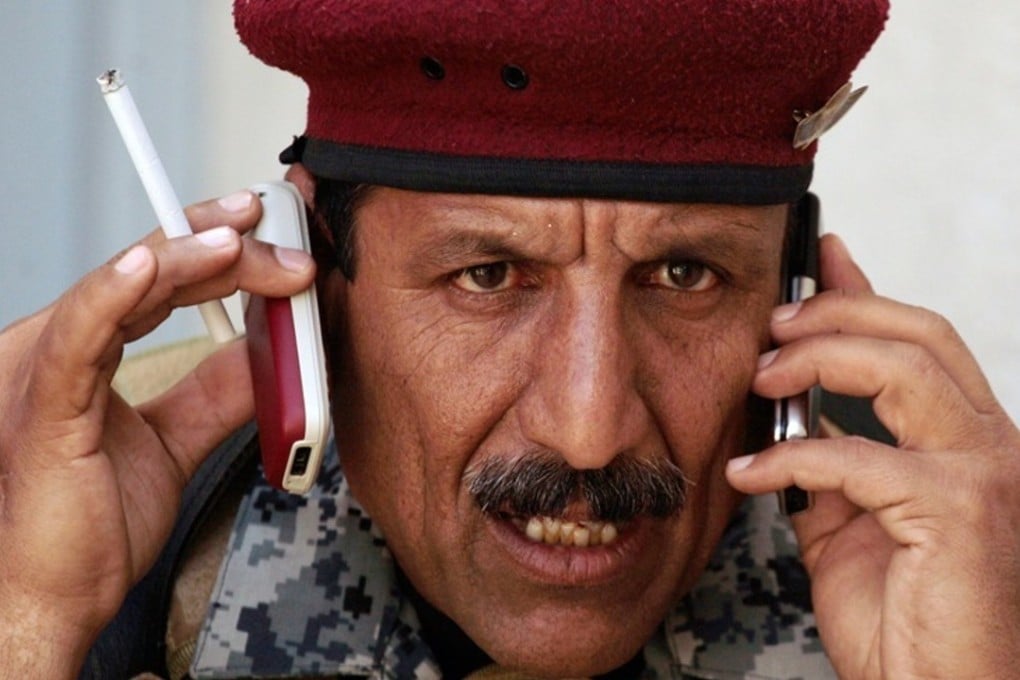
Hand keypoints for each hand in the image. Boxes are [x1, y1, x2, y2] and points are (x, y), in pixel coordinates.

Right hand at [0, 191, 314, 675]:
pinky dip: (114, 295)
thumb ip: (214, 395)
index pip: (158, 281)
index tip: (275, 245)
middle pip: (148, 271)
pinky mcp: (45, 406)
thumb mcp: (175, 442)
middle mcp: (64, 349)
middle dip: (221, 247)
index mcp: (88, 352)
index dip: (217, 254)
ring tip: (240, 240)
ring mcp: (48, 370)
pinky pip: (79, 338)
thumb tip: (268, 356)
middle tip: (282, 239)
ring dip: (186, 258)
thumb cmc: (88, 526)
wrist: (54, 598)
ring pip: (122, 289)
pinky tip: (151, 266)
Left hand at [727, 234, 1019, 678]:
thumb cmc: (903, 619)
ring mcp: (987, 472)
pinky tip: (750, 475)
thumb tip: (790, 412)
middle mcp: (991, 444)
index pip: (921, 341)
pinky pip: (858, 458)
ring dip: (817, 361)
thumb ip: (829, 462)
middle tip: (773, 326)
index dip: (866, 292)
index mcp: (967, 442)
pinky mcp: (962, 510)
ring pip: (903, 370)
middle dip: (836, 315)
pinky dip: (791, 458)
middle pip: (920, 335)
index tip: (820, 255)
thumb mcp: (848, 523)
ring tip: (760, 380)